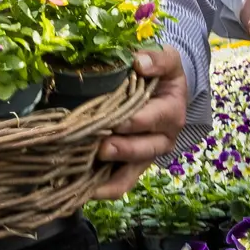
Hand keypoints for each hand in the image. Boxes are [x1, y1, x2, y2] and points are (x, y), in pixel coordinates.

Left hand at [92, 48, 188, 198]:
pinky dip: (100, 190)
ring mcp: (144, 156)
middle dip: (120, 151)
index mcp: (171, 114)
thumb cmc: (162, 74)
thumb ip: (157, 59)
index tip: (112, 121)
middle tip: (99, 148)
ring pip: (129, 175)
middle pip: (142, 151)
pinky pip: (118, 184)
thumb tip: (139, 62)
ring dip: (107, 181)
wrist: (165, 90)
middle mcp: (161, 140)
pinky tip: (78, 191)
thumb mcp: (167, 60)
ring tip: (84, 183)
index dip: (132, 122)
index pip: (150, 121)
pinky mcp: (130, 166)